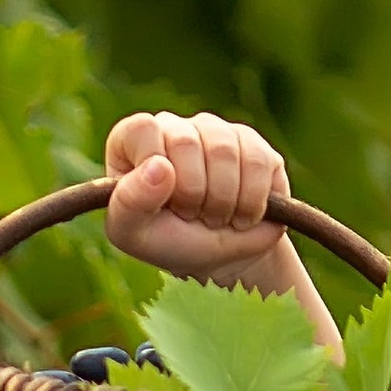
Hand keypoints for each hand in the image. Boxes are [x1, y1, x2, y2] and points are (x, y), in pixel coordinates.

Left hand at [102, 106, 340, 362]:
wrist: (223, 264)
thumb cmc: (169, 247)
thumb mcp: (134, 236)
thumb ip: (128, 203)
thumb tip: (157, 169)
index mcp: (135, 140)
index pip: (144, 132)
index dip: (160, 174)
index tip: (167, 205)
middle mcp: (175, 126)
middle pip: (190, 141)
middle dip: (196, 194)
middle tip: (196, 219)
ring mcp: (218, 131)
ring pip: (229, 150)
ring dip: (225, 200)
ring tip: (219, 220)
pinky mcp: (257, 147)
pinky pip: (262, 163)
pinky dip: (254, 200)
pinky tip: (244, 213)